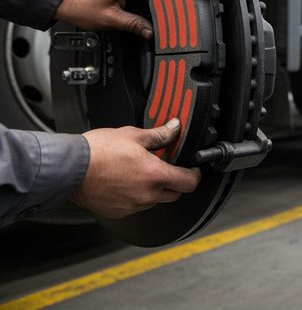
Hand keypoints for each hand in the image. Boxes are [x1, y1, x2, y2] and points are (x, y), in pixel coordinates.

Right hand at [72, 118, 200, 218]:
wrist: (69, 170)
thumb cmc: (97, 152)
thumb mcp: (133, 135)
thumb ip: (159, 135)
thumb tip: (174, 128)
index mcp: (154, 176)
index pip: (189, 182)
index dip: (194, 175)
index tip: (193, 169)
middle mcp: (146, 195)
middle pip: (175, 194)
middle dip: (175, 181)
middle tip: (167, 167)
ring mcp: (132, 206)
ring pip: (155, 200)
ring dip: (154, 189)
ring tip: (141, 172)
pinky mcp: (119, 212)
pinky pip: (136, 206)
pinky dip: (137, 196)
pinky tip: (126, 182)